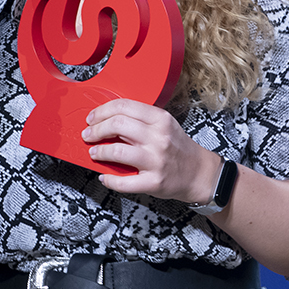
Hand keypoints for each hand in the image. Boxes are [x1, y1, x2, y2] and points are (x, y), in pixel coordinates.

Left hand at [82, 99, 219, 203]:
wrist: (199, 173)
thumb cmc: (180, 149)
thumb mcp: (165, 126)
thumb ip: (141, 121)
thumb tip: (108, 120)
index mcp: (161, 120)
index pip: (124, 106)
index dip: (102, 111)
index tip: (93, 118)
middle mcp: (159, 138)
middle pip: (117, 125)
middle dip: (96, 129)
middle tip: (89, 134)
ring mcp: (156, 160)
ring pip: (117, 151)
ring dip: (100, 152)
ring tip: (95, 152)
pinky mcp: (153, 181)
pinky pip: (124, 182)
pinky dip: (109, 180)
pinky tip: (105, 176)